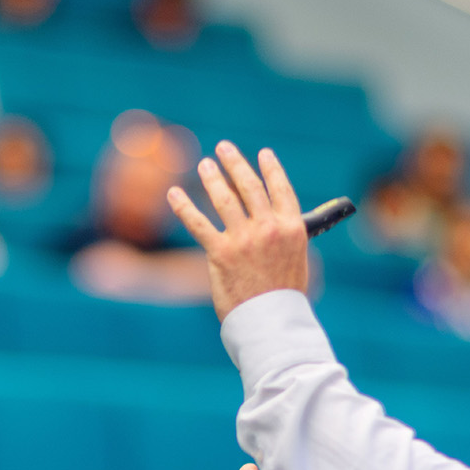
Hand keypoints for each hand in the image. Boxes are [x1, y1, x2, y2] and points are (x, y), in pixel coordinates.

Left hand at [167, 141, 308, 319]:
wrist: (271, 321)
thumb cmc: (284, 295)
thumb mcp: (296, 260)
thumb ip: (286, 236)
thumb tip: (274, 218)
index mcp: (293, 228)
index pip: (281, 189)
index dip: (271, 169)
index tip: (263, 153)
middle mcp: (269, 228)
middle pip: (249, 187)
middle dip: (235, 163)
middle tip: (224, 148)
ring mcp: (244, 240)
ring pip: (223, 199)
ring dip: (212, 177)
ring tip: (205, 164)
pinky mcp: (220, 253)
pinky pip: (198, 223)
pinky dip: (183, 206)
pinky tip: (173, 194)